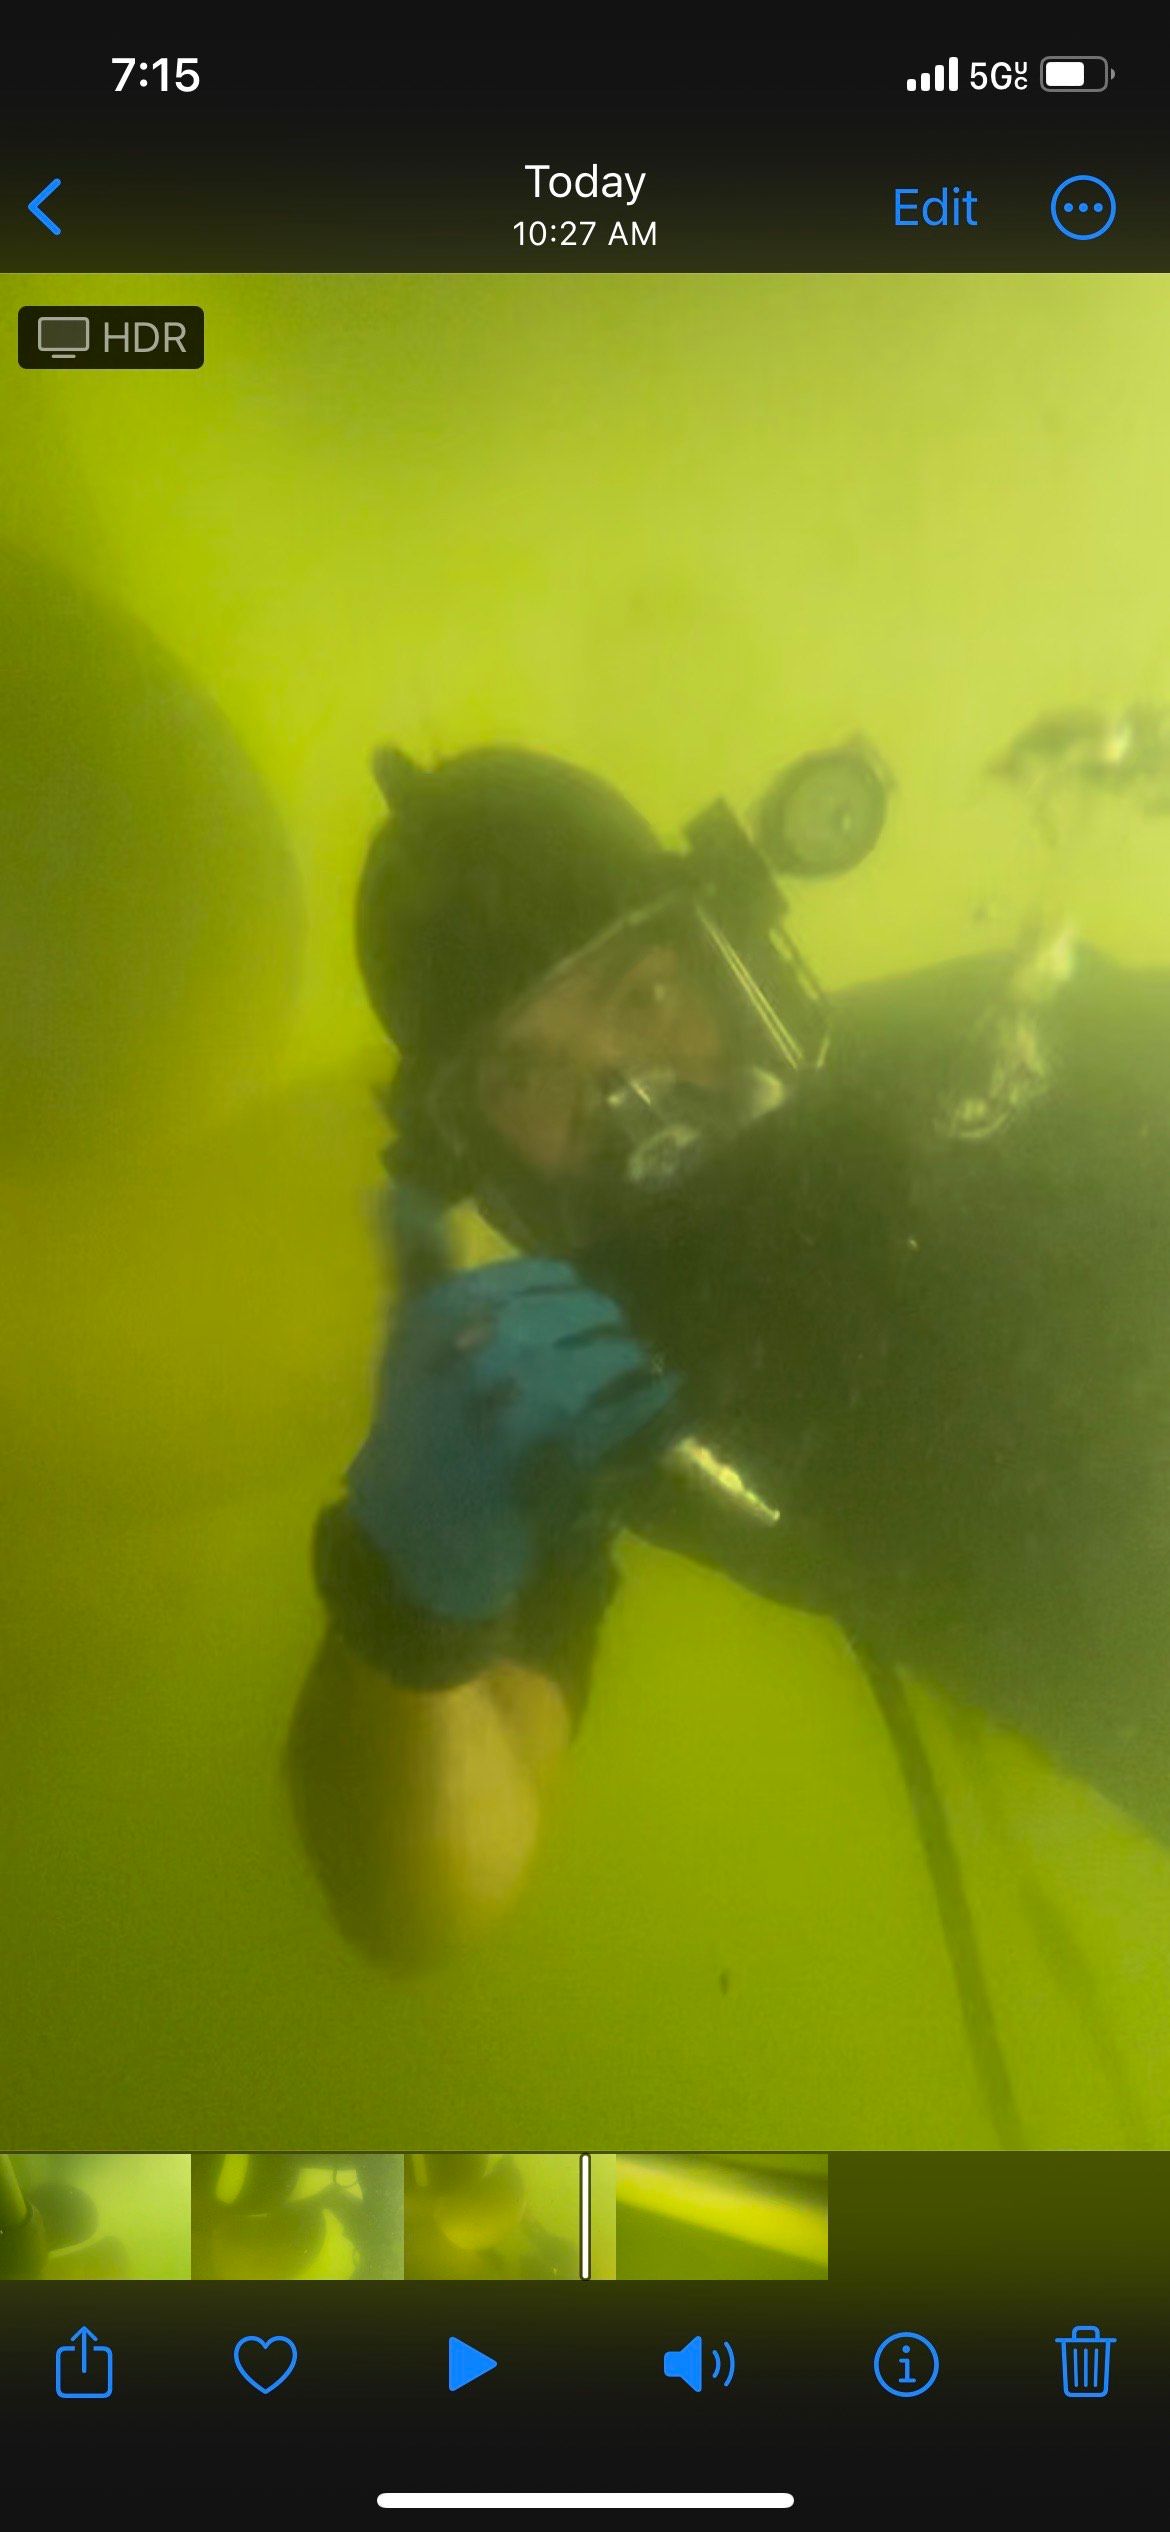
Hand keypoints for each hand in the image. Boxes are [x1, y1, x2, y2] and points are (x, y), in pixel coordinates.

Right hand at [345, 1197, 680, 1621]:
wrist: (418, 1525)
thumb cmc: (415, 1421)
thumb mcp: (404, 1338)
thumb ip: (413, 1261)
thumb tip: (389, 1187)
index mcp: (441, 1316)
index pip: (535, 1275)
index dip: (566, 1285)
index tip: (577, 1297)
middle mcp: (480, 1352)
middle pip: (578, 1312)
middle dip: (604, 1318)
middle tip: (616, 1329)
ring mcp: (522, 1407)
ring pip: (604, 1359)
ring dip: (630, 1357)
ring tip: (639, 1362)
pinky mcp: (557, 1457)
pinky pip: (622, 1414)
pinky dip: (649, 1402)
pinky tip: (664, 1393)